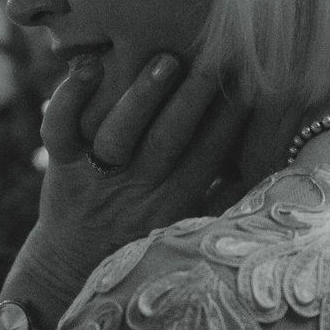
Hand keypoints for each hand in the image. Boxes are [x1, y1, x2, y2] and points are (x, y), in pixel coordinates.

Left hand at [24, 52, 248, 300]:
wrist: (69, 269)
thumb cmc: (137, 239)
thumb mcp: (185, 226)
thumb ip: (221, 198)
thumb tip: (271, 161)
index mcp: (172, 204)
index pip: (208, 157)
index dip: (231, 120)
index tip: (252, 82)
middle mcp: (135, 189)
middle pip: (167, 141)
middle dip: (194, 100)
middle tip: (218, 60)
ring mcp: (95, 176)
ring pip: (117, 134)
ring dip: (142, 96)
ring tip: (166, 60)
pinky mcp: (59, 164)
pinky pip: (58, 129)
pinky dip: (69, 97)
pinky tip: (90, 66)